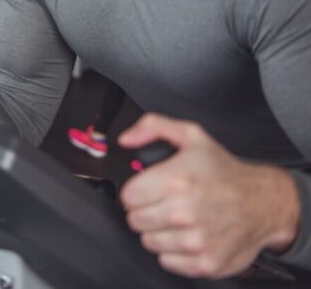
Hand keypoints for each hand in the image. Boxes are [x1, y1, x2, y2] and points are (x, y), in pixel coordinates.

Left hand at [119, 113, 299, 278]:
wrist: (263, 202)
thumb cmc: (224, 171)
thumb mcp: (190, 135)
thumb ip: (152, 127)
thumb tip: (126, 139)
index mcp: (177, 181)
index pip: (128, 196)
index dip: (136, 191)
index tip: (149, 189)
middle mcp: (185, 213)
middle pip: (135, 220)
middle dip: (146, 210)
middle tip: (164, 202)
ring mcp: (196, 241)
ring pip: (148, 241)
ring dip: (159, 231)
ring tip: (178, 218)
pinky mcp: (205, 263)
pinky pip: (167, 261)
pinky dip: (173, 250)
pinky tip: (188, 234)